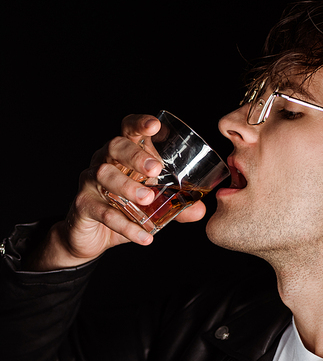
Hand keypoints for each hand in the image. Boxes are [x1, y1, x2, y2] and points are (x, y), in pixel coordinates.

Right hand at [32, 114, 206, 269]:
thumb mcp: (153, 206)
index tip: (155, 125)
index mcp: (123, 155)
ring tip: (148, 198)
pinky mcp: (83, 205)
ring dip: (127, 186)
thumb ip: (176, 206)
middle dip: (136, 155)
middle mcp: (104, 161)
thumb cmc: (124, 210)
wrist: (92, 237)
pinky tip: (144, 236)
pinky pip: (103, 212)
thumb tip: (201, 210)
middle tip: (155, 169)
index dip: (139, 124)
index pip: (128, 130)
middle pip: (115, 147)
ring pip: (104, 175)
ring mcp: (90, 182)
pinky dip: (125, 225)